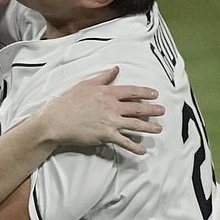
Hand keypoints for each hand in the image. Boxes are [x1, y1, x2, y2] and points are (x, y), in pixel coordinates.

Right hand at [39, 66, 163, 154]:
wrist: (57, 121)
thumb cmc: (68, 102)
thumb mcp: (86, 85)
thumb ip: (103, 78)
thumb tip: (116, 69)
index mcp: (107, 93)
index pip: (131, 91)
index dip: (145, 92)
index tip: (155, 94)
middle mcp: (112, 107)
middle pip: (137, 108)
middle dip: (152, 110)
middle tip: (162, 111)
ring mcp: (110, 122)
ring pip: (135, 125)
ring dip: (149, 128)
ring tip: (159, 129)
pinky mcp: (106, 136)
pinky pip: (124, 142)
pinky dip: (135, 147)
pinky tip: (143, 151)